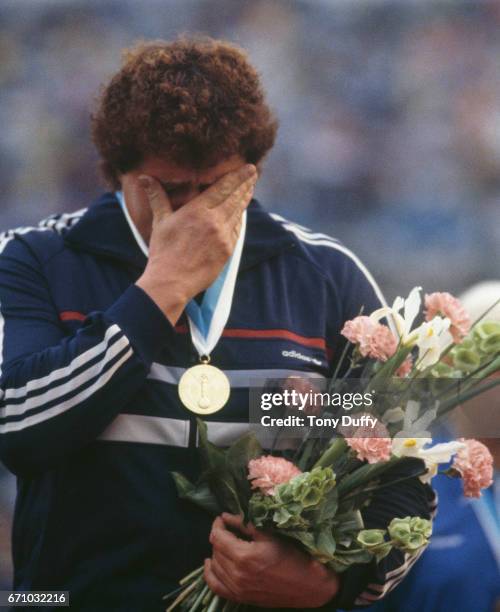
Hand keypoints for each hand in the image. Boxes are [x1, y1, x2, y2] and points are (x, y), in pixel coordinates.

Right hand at [134, 164, 256, 323]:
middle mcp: (214, 221)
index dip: (238, 176)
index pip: (223, 188)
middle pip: (235, 198)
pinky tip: (241, 212)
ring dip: (244, 199)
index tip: (249, 168)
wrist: (171, 281)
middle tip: (254, 173)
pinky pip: (237, 230)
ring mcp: (223, 237)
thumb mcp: (160, 221)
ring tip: (249, 188)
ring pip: (238, 213)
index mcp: (198, 210)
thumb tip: (144, 177)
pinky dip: (240, 218)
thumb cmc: (163, 251)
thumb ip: (157, 197)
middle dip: (245, 184)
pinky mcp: (228, 251)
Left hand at [204, 513, 338, 607]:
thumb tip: (226, 516)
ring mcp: (237, 589)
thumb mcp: (269, 534)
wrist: (308, 585)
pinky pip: (216, 587)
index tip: (222, 518)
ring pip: (215, 566)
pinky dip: (211, 574)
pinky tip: (212, 564)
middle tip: (227, 528)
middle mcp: (237, 574)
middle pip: (215, 550)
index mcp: (244, 556)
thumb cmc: (292, 556)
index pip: (218, 537)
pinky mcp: (241, 598)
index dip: (218, 524)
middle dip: (218, 536)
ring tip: (224, 543)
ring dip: (216, 552)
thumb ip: (245, 524)